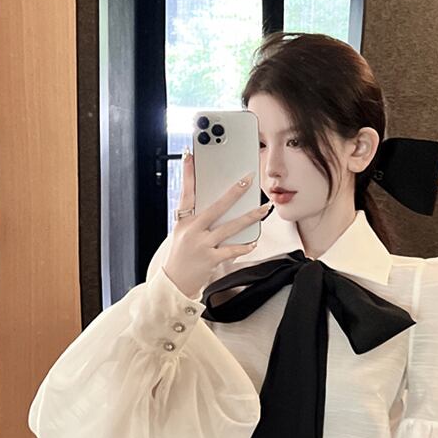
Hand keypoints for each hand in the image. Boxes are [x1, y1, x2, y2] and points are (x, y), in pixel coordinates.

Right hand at [163, 147, 271, 298]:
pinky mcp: (210, 259)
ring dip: (249, 217)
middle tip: (247, 180)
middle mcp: (192, 230)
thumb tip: (217, 204)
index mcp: (183, 220)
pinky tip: (254, 242)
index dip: (188, 173)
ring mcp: (201, 244)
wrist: (174, 282)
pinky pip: (232, 249)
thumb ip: (196, 218)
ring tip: (264, 209)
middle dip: (234, 192)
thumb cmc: (180, 255)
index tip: (191, 155)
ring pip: (230, 227)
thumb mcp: (181, 233)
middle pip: (216, 206)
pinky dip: (244, 246)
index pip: (186, 192)